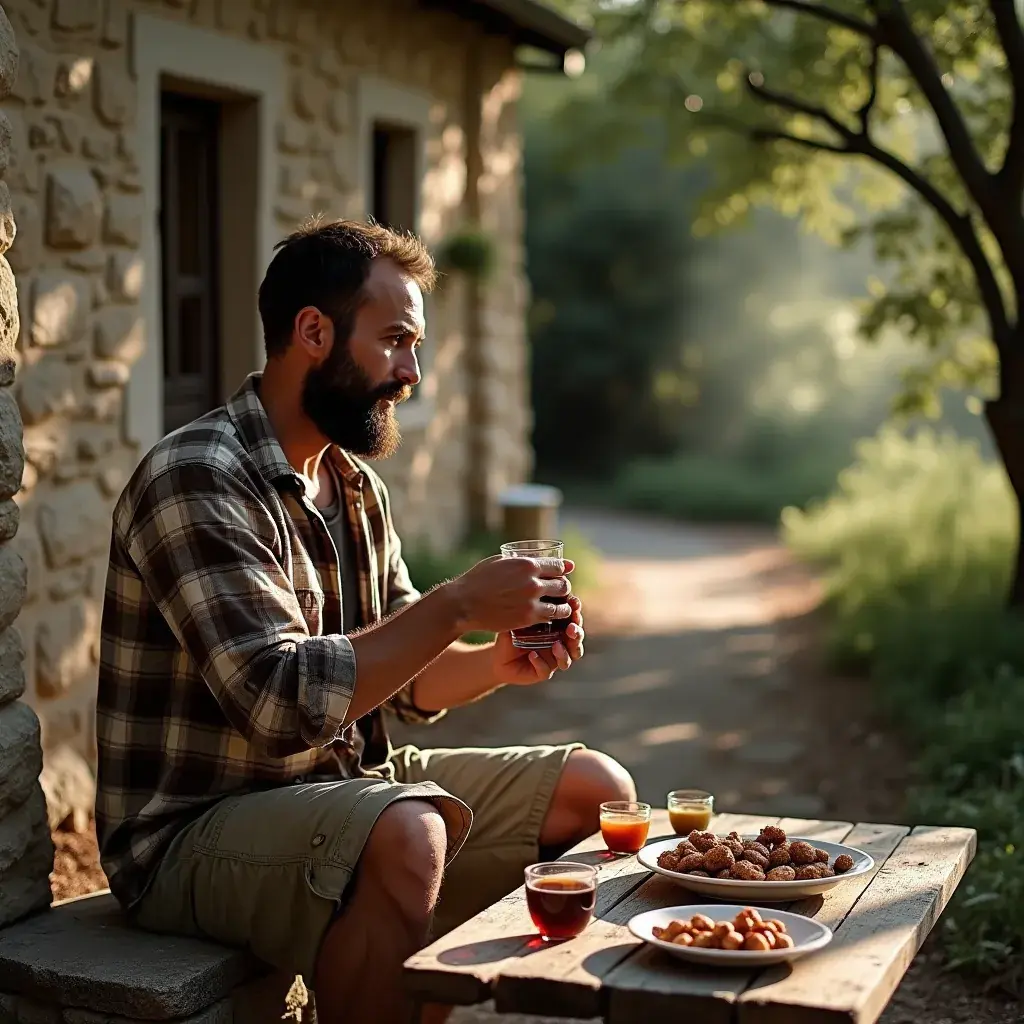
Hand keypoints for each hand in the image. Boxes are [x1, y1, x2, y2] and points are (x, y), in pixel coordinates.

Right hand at [446, 555, 573, 634]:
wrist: (464, 603)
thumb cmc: (478, 579)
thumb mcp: (499, 561)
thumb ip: (520, 560)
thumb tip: (534, 558)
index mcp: (527, 564)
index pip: (558, 566)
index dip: (563, 570)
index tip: (562, 574)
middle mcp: (533, 582)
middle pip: (563, 585)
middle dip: (563, 588)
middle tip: (559, 592)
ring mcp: (531, 602)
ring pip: (561, 605)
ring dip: (563, 606)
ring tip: (560, 607)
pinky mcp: (527, 618)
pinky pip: (550, 618)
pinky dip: (553, 618)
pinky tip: (550, 618)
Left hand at [492, 596, 585, 685]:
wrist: (498, 657)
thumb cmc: (511, 634)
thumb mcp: (517, 619)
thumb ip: (527, 610)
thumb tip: (533, 596)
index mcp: (557, 628)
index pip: (572, 619)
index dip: (575, 612)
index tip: (574, 603)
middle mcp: (560, 643)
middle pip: (576, 640)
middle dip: (577, 633)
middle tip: (571, 627)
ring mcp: (553, 659)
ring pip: (569, 659)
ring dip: (565, 652)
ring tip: (556, 645)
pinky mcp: (543, 672)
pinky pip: (547, 670)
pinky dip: (541, 662)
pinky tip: (532, 655)